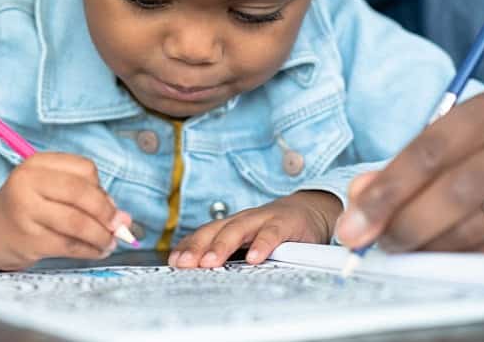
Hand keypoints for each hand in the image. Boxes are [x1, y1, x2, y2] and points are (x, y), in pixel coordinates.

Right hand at [0, 152, 130, 270]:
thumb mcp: (50, 189)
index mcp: (37, 163)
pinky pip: (69, 245)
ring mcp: (26, 211)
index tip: (109, 205)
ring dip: (101, 236)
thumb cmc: (27, 206)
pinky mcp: (28, 239)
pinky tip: (95, 251)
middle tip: (119, 227)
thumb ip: (86, 197)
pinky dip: (89, 250)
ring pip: (78, 223)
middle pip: (82, 194)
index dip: (102, 189)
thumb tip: (124, 219)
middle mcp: (28, 182)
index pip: (84, 169)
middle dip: (107, 213)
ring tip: (109, 243)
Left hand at [168, 190, 341, 268]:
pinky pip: (271, 233)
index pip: (204, 234)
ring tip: (210, 262)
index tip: (174, 262)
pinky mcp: (285, 223)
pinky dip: (261, 244)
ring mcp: (262, 219)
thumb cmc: (273, 230)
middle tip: (185, 263)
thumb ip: (231, 254)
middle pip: (215, 231)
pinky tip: (254, 258)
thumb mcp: (249, 241)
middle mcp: (243, 220)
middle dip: (197, 247)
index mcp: (231, 225)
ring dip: (222, 245)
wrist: (309, 210)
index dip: (188, 247)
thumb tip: (204, 274)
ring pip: (238, 230)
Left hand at [336, 89, 483, 253]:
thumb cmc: (473, 146)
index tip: (356, 220)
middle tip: (375, 242)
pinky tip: (436, 257)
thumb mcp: (439, 139)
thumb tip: (359, 201)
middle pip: (456, 191)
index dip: (388, 190)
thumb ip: (397, 168)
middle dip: (406, 223)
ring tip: (401, 249)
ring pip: (480, 225)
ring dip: (430, 245)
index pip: (430, 152)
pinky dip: (461, 257)